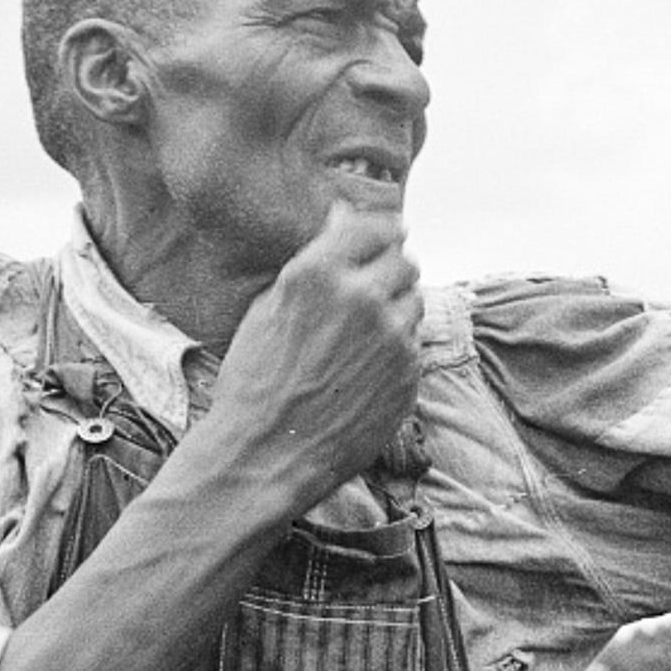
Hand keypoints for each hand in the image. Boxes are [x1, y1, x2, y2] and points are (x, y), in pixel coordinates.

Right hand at [207, 202, 422, 507]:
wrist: (266, 453)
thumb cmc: (255, 382)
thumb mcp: (268, 308)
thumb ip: (314, 261)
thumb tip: (343, 217)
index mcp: (318, 274)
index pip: (376, 225)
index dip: (381, 230)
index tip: (383, 237)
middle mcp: (362, 298)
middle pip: (404, 260)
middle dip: (390, 270)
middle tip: (371, 290)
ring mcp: (392, 338)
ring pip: (415, 301)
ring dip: (396, 309)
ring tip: (361, 338)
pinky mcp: (408, 374)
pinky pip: (414, 345)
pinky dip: (397, 350)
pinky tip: (364, 371)